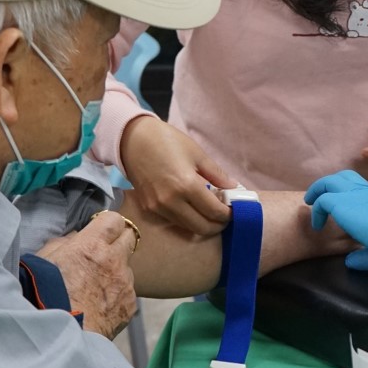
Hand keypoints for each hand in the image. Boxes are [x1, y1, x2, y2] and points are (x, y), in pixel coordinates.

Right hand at [34, 211, 137, 338]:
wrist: (59, 335)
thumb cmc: (44, 297)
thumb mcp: (43, 260)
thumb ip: (63, 243)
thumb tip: (76, 238)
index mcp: (92, 245)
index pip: (114, 219)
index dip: (106, 224)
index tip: (100, 231)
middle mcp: (114, 261)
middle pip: (129, 237)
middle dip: (118, 241)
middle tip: (103, 252)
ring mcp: (125, 283)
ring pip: (127, 268)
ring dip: (116, 272)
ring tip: (95, 288)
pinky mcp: (130, 305)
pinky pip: (128, 292)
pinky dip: (117, 295)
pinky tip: (100, 305)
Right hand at [119, 115, 233, 237]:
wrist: (132, 140)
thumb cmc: (167, 141)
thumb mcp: (197, 153)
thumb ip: (217, 174)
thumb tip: (233, 187)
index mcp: (186, 185)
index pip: (214, 211)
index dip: (228, 214)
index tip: (235, 210)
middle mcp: (171, 202)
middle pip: (202, 227)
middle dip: (218, 225)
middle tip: (225, 215)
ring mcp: (158, 208)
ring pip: (188, 228)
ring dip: (203, 224)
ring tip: (210, 210)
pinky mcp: (149, 209)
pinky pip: (174, 221)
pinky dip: (188, 219)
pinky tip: (193, 207)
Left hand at [303, 170, 367, 270]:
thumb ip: (367, 256)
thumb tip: (350, 261)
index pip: (362, 191)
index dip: (351, 196)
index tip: (346, 209)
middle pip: (346, 177)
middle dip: (333, 184)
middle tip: (322, 197)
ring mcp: (355, 195)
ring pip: (331, 182)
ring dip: (320, 190)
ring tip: (311, 202)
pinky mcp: (343, 203)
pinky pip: (322, 200)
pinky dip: (316, 211)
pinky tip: (316, 225)